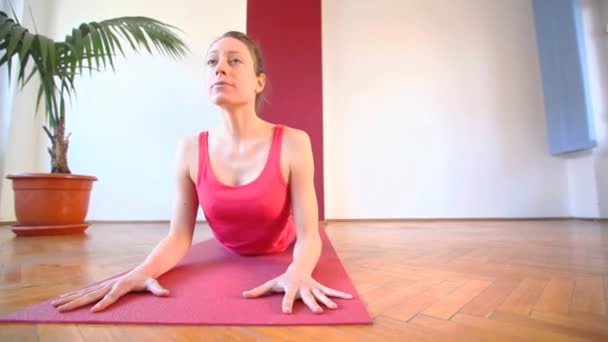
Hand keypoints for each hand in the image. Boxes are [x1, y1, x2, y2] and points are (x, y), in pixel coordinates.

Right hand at [51, 268, 168, 312]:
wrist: (146, 267)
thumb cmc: (149, 278)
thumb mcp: (155, 284)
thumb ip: (159, 289)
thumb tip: (166, 293)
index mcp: (122, 285)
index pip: (112, 296)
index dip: (104, 303)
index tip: (94, 311)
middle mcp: (110, 284)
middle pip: (91, 294)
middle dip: (76, 302)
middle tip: (61, 310)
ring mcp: (105, 285)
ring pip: (84, 293)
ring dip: (69, 299)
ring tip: (54, 304)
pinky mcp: (103, 286)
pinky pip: (86, 292)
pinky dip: (74, 296)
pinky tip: (63, 300)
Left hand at [242, 267, 351, 313]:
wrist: (300, 264)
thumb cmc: (284, 278)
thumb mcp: (272, 283)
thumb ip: (259, 290)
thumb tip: (244, 296)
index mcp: (291, 287)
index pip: (287, 297)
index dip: (286, 304)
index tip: (286, 312)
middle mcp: (303, 288)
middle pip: (308, 297)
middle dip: (313, 304)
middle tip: (318, 312)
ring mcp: (313, 287)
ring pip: (321, 294)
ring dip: (328, 301)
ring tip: (334, 308)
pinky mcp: (320, 287)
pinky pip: (331, 291)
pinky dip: (340, 295)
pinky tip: (349, 298)